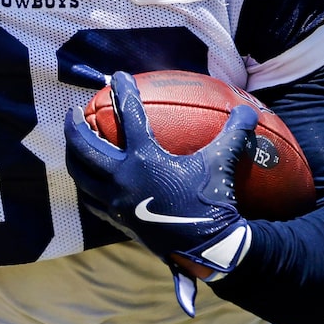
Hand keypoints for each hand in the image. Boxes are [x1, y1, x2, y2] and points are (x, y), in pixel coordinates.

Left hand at [63, 73, 256, 316]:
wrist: (206, 247)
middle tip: (73, 111)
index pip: (129, 115)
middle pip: (85, 147)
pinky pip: (90, 200)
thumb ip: (234, 133)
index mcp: (145, 160)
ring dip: (73, 156)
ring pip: (80, 176)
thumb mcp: (222, 163)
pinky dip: (85, 186)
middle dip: (74, 126)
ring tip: (74, 145)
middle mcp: (122, 179)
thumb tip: (249, 110)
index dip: (123, 91)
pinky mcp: (117, 220)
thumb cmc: (212, 202)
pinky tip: (88, 181)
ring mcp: (115, 202)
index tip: (116, 76)